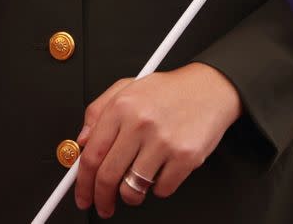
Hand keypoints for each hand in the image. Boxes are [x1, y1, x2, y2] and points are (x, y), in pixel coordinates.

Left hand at [74, 63, 241, 218]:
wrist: (210, 88)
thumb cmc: (169, 90)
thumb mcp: (127, 88)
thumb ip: (98, 111)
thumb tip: (82, 140)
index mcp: (122, 107)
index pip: (91, 154)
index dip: (82, 182)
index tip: (82, 194)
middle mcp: (140, 123)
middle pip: (107, 176)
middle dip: (101, 198)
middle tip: (103, 205)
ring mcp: (164, 141)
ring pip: (132, 189)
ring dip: (130, 195)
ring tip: (134, 185)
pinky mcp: (186, 157)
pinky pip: (162, 189)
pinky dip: (158, 187)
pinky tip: (160, 170)